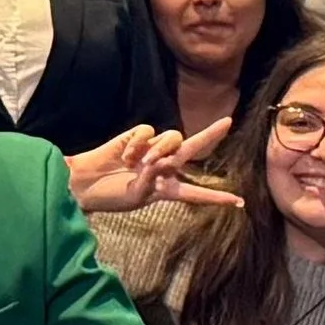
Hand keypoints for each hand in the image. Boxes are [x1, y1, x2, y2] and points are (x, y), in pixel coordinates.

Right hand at [65, 121, 243, 212]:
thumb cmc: (110, 196)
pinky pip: (148, 133)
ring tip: (140, 163)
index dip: (216, 197)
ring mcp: (151, 150)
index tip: (238, 202)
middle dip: (211, 135)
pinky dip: (138, 144)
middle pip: (192, 148)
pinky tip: (125, 155)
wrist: (85, 183)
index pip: (196, 194)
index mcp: (167, 189)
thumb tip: (160, 159)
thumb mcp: (136, 196)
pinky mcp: (137, 137)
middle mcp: (164, 167)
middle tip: (227, 122)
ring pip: (172, 138)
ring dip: (160, 150)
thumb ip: (152, 180)